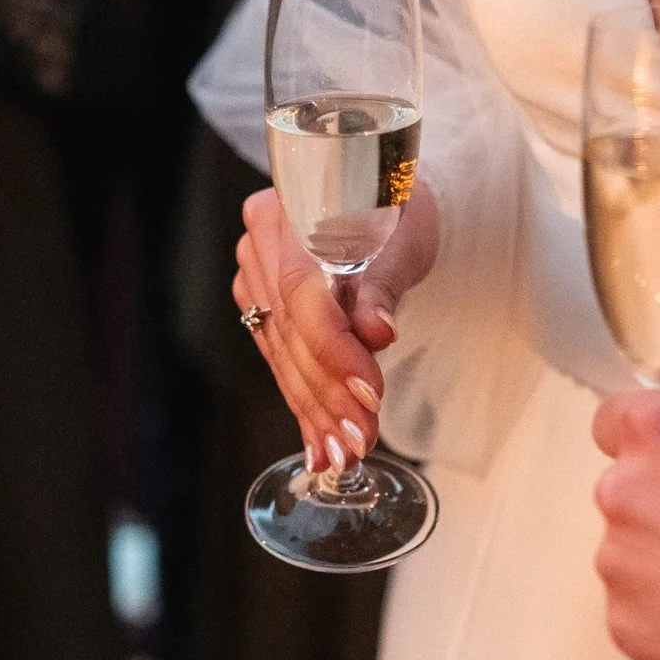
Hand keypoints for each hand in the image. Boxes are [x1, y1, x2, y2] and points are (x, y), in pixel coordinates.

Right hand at [232, 183, 439, 474]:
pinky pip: (282, 362)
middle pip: (292, 333)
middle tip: (359, 442)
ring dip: (315, 412)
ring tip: (341, 455)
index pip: (304, 294)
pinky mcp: (261, 307)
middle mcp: (260, 244)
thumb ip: (383, 286)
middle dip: (328, 396)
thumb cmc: (395, 211)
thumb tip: (376, 331)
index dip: (335, 351)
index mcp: (289, 212)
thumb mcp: (404, 238)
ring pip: (284, 356)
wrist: (378, 204)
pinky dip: (305, 404)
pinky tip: (318, 444)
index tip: (368, 396)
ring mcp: (255, 278)